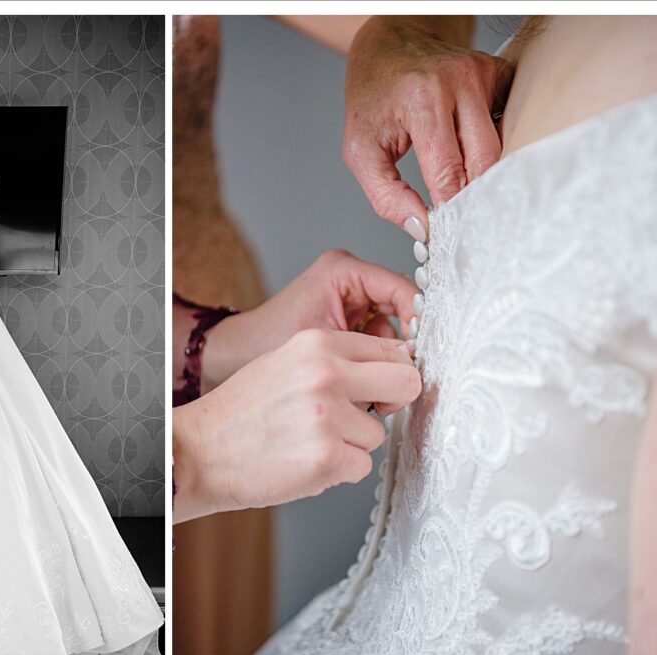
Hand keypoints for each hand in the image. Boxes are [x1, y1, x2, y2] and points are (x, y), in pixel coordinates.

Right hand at [173, 329, 420, 521]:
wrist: (199, 451)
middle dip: (393, 403)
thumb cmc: (240, 413)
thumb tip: (386, 371)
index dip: (390, 375)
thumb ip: (333, 362)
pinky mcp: (327, 457)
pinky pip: (360, 467)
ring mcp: (328, 417)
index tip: (380, 390)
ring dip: (351, 445)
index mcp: (317, 344)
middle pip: (406, 383)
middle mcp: (326, 374)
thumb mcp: (284, 363)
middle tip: (361, 417)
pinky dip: (337, 471)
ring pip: (377, 434)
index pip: (391, 352)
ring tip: (307, 443)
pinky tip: (303, 463)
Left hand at [201, 248, 417, 390]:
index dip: (417, 319)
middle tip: (398, 374)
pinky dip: (370, 364)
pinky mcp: (345, 323)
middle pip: (400, 310)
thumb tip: (410, 358)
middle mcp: (349, 280)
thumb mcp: (324, 342)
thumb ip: (369, 345)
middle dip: (399, 346)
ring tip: (369, 383)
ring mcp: (349, 301)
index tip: (421, 350)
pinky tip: (360, 381)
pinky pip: (373, 344)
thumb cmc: (266, 341)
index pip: (400, 289)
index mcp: (343, 269)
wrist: (235, 356)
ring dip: (383, 361)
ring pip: (389, 333)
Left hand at [342, 15, 511, 238]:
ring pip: (499, 148)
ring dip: (483, 177)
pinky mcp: (499, 74)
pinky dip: (491, 150)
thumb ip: (386, 196)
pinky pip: (505, 126)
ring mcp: (484, 75)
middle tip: (462, 224)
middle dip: (472, 198)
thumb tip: (421, 228)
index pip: (449, 173)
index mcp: (422, 101)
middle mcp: (459, 83)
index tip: (446, 233)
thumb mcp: (360, 151)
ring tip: (467, 198)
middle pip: (483, 162)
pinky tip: (474, 160)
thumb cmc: (373, 98)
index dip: (449, 209)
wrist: (390, 42)